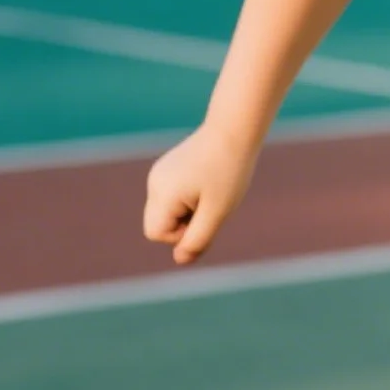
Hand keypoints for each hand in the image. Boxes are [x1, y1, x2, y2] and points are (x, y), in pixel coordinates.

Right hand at [143, 125, 259, 264]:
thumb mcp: (218, 212)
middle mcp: (154, 182)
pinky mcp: (170, 168)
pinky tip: (209, 180)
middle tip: (211, 203)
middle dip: (184, 223)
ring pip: (168, 211)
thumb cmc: (229, 171)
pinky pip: (174, 197)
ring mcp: (160, 173)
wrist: (235, 129)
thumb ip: (197, 239)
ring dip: (189, 210)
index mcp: (162, 192)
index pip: (156, 233)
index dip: (181, 233)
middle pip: (159, 224)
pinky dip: (190, 197)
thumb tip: (179, 260)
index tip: (205, 212)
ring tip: (212, 189)